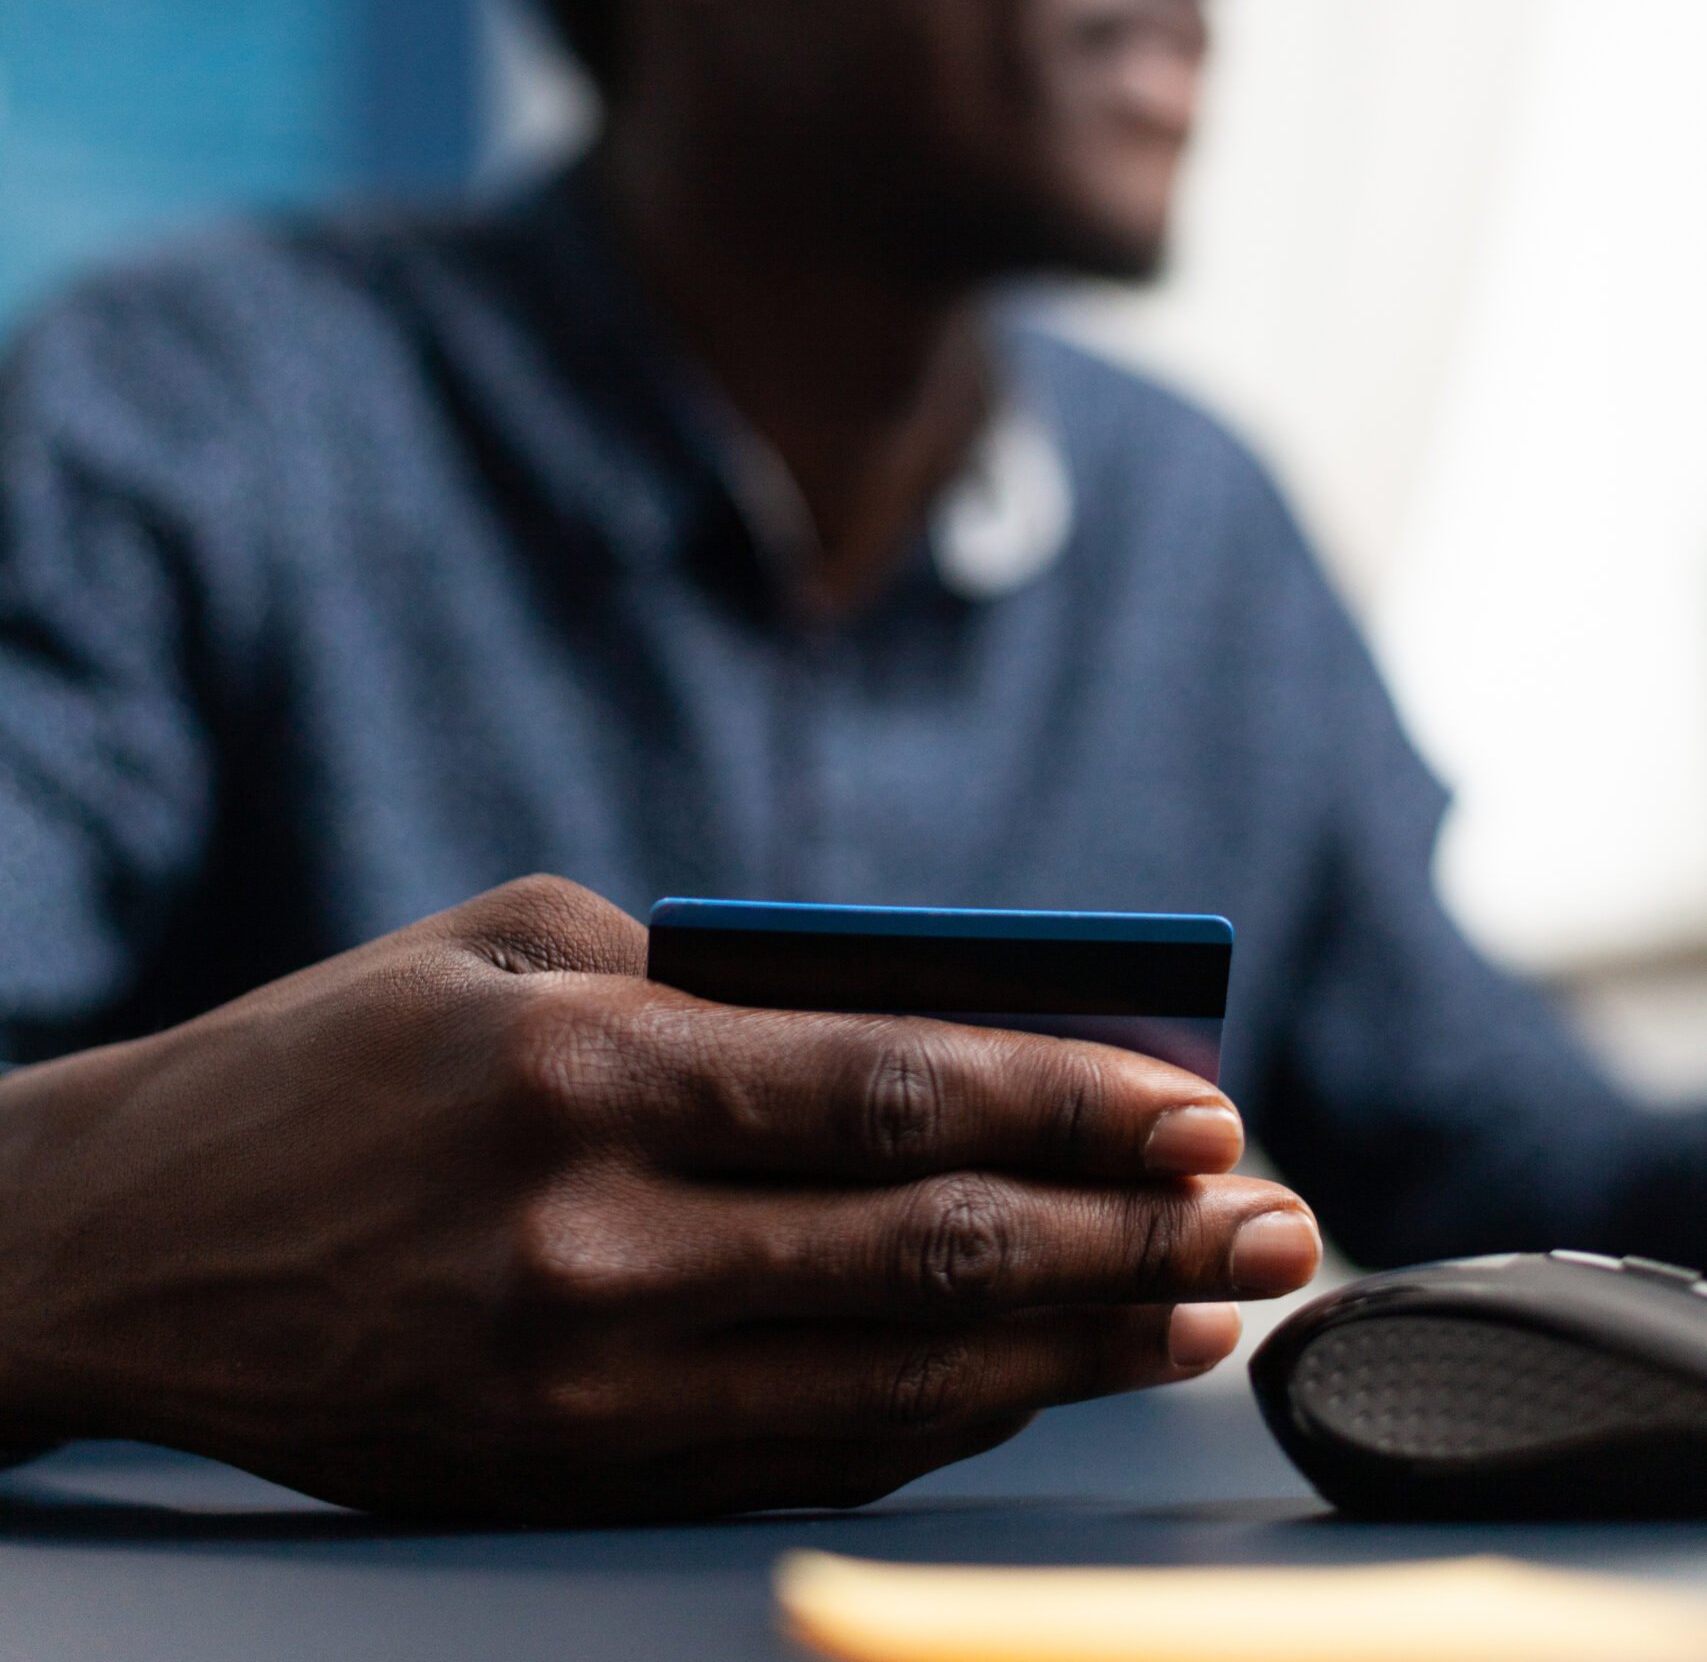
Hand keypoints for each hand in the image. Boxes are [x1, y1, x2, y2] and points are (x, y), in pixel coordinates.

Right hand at [0, 875, 1317, 1521]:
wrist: (132, 1248)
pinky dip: (945, 1417)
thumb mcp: (508, 946)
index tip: (1202, 1104)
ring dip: (1074, 1349)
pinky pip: (804, 1453)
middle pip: (927, 1251)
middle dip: (1128, 1239)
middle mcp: (594, 1237)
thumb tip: (921, 1024)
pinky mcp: (568, 1473)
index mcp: (582, 1062)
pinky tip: (1039, 1380)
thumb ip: (716, 983)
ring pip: (892, 1378)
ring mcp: (581, 1383)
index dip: (1070, 1104)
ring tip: (1205, 1312)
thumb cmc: (332, 1060)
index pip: (887, 1088)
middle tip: (1270, 1222)